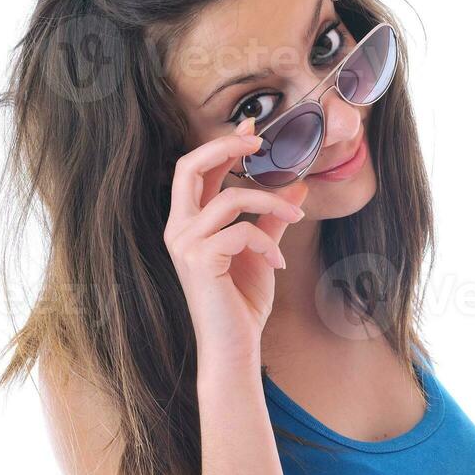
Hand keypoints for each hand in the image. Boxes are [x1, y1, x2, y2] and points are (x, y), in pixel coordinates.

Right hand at [163, 116, 308, 360]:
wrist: (234, 347)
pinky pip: (241, 231)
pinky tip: (278, 263)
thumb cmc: (242, 304)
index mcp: (187, 224)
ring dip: (271, 202)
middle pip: (189, 167)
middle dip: (226, 147)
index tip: (251, 126)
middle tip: (259, 141)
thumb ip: (273, 218)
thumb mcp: (261, 251)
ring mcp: (184, 244)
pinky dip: (267, 242)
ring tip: (296, 213)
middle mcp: (178, 229)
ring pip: (230, 199)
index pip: (196, 171)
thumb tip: (297, 182)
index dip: (222, 145)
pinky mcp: (199, 260)